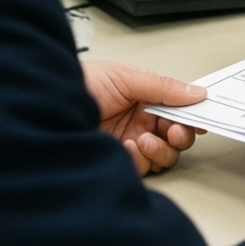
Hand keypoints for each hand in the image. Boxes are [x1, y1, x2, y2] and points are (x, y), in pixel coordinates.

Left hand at [81, 59, 206, 175]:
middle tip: (174, 132)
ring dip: (159, 149)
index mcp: (144, 99)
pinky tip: (127, 148)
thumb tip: (195, 92)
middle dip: (180, 135)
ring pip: (164, 156)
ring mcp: (129, 143)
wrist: (45, 106)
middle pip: (176, 136)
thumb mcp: (125, 78)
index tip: (199, 119)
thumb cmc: (78, 85)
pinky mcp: (117, 161)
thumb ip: (162, 87)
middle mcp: (139, 122)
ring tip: (142, 140)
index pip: (177, 111)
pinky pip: (142, 167)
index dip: (190, 116)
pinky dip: (139, 160)